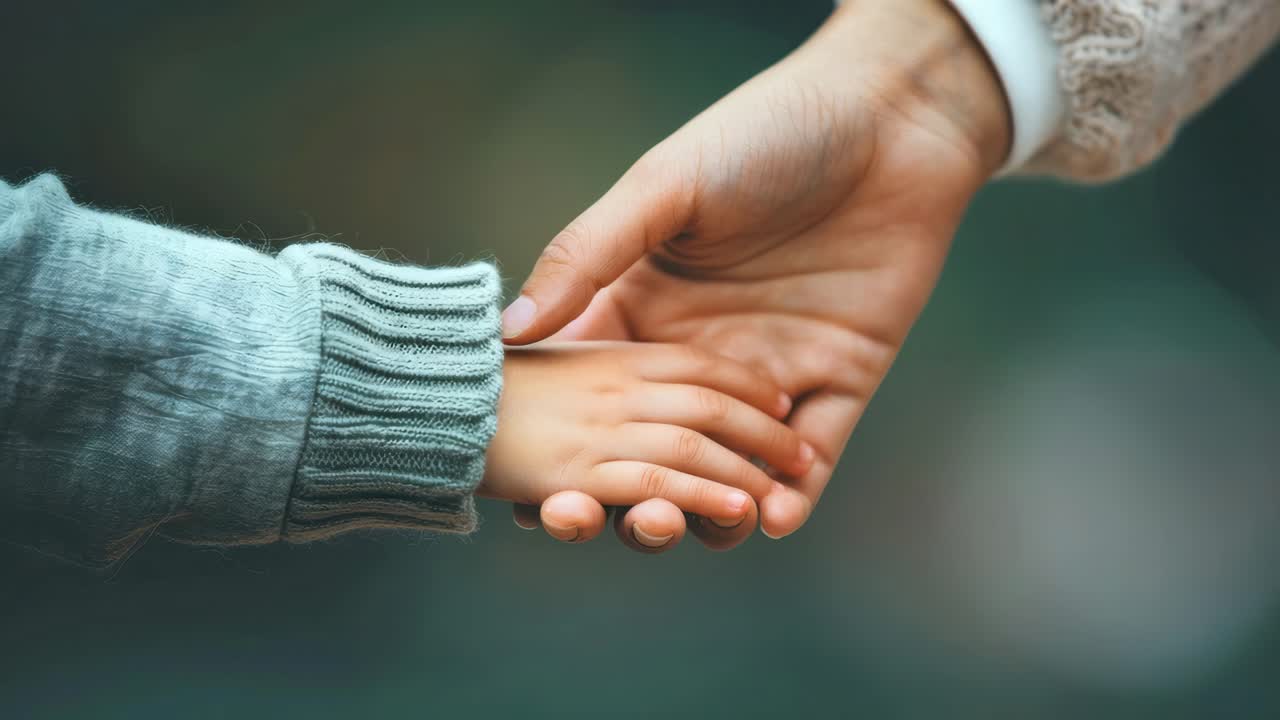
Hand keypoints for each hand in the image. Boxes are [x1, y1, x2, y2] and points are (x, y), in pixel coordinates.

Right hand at [506, 0, 1011, 547]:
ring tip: (682, 525)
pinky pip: (815, 456)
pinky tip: (772, 517)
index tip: (541, 502)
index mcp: (645, 310)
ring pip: (730, 471)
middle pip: (655, 454)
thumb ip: (588, 255)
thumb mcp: (662, 187)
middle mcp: (700, 353)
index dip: (561, 457)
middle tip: (615, 521)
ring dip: (706, 514)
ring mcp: (771, 372)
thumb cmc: (763, 135)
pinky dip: (793, 498)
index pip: (592, 400)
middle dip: (627, 503)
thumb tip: (509, 327)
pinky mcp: (841, 378)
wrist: (889, 117)